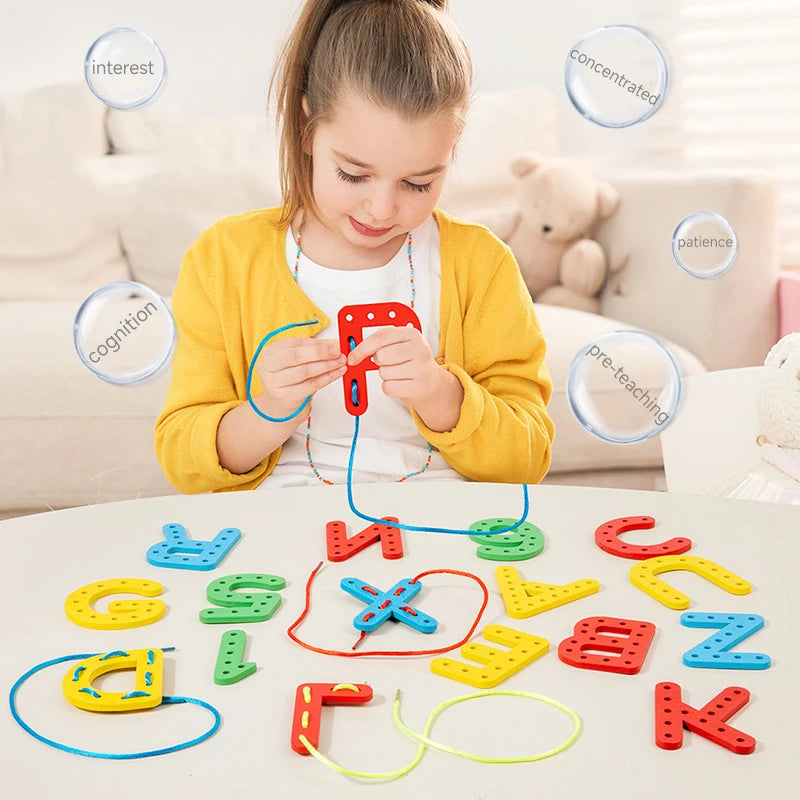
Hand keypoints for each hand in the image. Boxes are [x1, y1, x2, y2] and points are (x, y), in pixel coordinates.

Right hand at [254, 337, 345, 419]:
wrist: (277, 407)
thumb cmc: (287, 381)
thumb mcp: (296, 362)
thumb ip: (312, 350)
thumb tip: (333, 343)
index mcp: (270, 352)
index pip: (294, 344)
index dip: (316, 343)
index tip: (333, 343)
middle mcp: (268, 366)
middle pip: (296, 356)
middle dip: (320, 353)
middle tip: (337, 351)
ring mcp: (274, 382)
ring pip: (304, 371)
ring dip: (326, 365)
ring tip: (340, 362)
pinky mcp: (285, 397)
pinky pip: (310, 385)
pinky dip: (326, 378)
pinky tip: (336, 373)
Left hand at [346, 327, 463, 430]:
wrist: (432, 384)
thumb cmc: (411, 362)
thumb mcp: (400, 345)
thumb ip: (379, 343)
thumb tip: (353, 351)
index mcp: (412, 334)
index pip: (381, 336)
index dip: (363, 347)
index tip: (352, 357)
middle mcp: (420, 349)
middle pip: (381, 356)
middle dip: (379, 363)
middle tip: (389, 363)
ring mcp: (421, 369)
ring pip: (384, 372)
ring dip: (385, 376)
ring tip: (399, 374)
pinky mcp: (418, 387)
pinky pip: (388, 387)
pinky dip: (389, 388)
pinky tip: (400, 384)